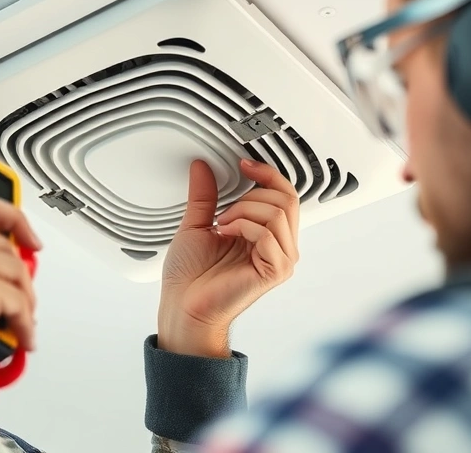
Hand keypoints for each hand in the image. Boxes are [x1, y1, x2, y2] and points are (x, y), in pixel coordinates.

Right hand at [0, 190, 40, 372]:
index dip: (8, 216)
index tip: (23, 233)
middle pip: (0, 243)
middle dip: (15, 271)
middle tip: (19, 288)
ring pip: (14, 271)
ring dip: (23, 297)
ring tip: (20, 317)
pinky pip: (19, 302)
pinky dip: (24, 322)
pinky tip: (22, 335)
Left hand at [158, 159, 299, 356]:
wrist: (183, 307)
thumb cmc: (190, 278)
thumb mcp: (196, 224)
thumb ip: (204, 195)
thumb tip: (202, 167)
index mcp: (266, 234)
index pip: (285, 194)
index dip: (267, 174)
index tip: (243, 164)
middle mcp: (279, 246)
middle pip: (287, 198)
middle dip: (252, 193)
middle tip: (225, 210)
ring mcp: (280, 259)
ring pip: (278, 212)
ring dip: (243, 210)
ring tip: (222, 225)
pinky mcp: (275, 271)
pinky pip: (268, 233)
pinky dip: (243, 226)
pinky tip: (225, 234)